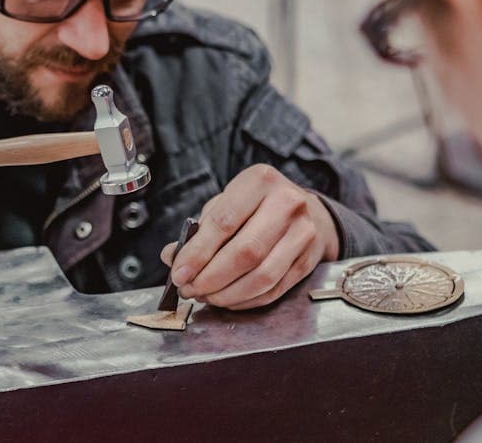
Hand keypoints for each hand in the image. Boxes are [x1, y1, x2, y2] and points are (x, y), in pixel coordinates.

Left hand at [160, 164, 338, 309]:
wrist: (305, 210)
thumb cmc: (256, 206)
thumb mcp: (225, 203)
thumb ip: (199, 230)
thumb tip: (172, 257)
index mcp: (260, 181)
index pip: (224, 222)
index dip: (197, 253)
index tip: (178, 273)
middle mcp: (287, 203)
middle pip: (245, 252)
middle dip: (210, 278)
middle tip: (189, 290)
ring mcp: (303, 232)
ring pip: (262, 276)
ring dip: (227, 294)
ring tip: (206, 296)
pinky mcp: (309, 259)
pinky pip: (274, 289)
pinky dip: (246, 300)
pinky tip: (228, 299)